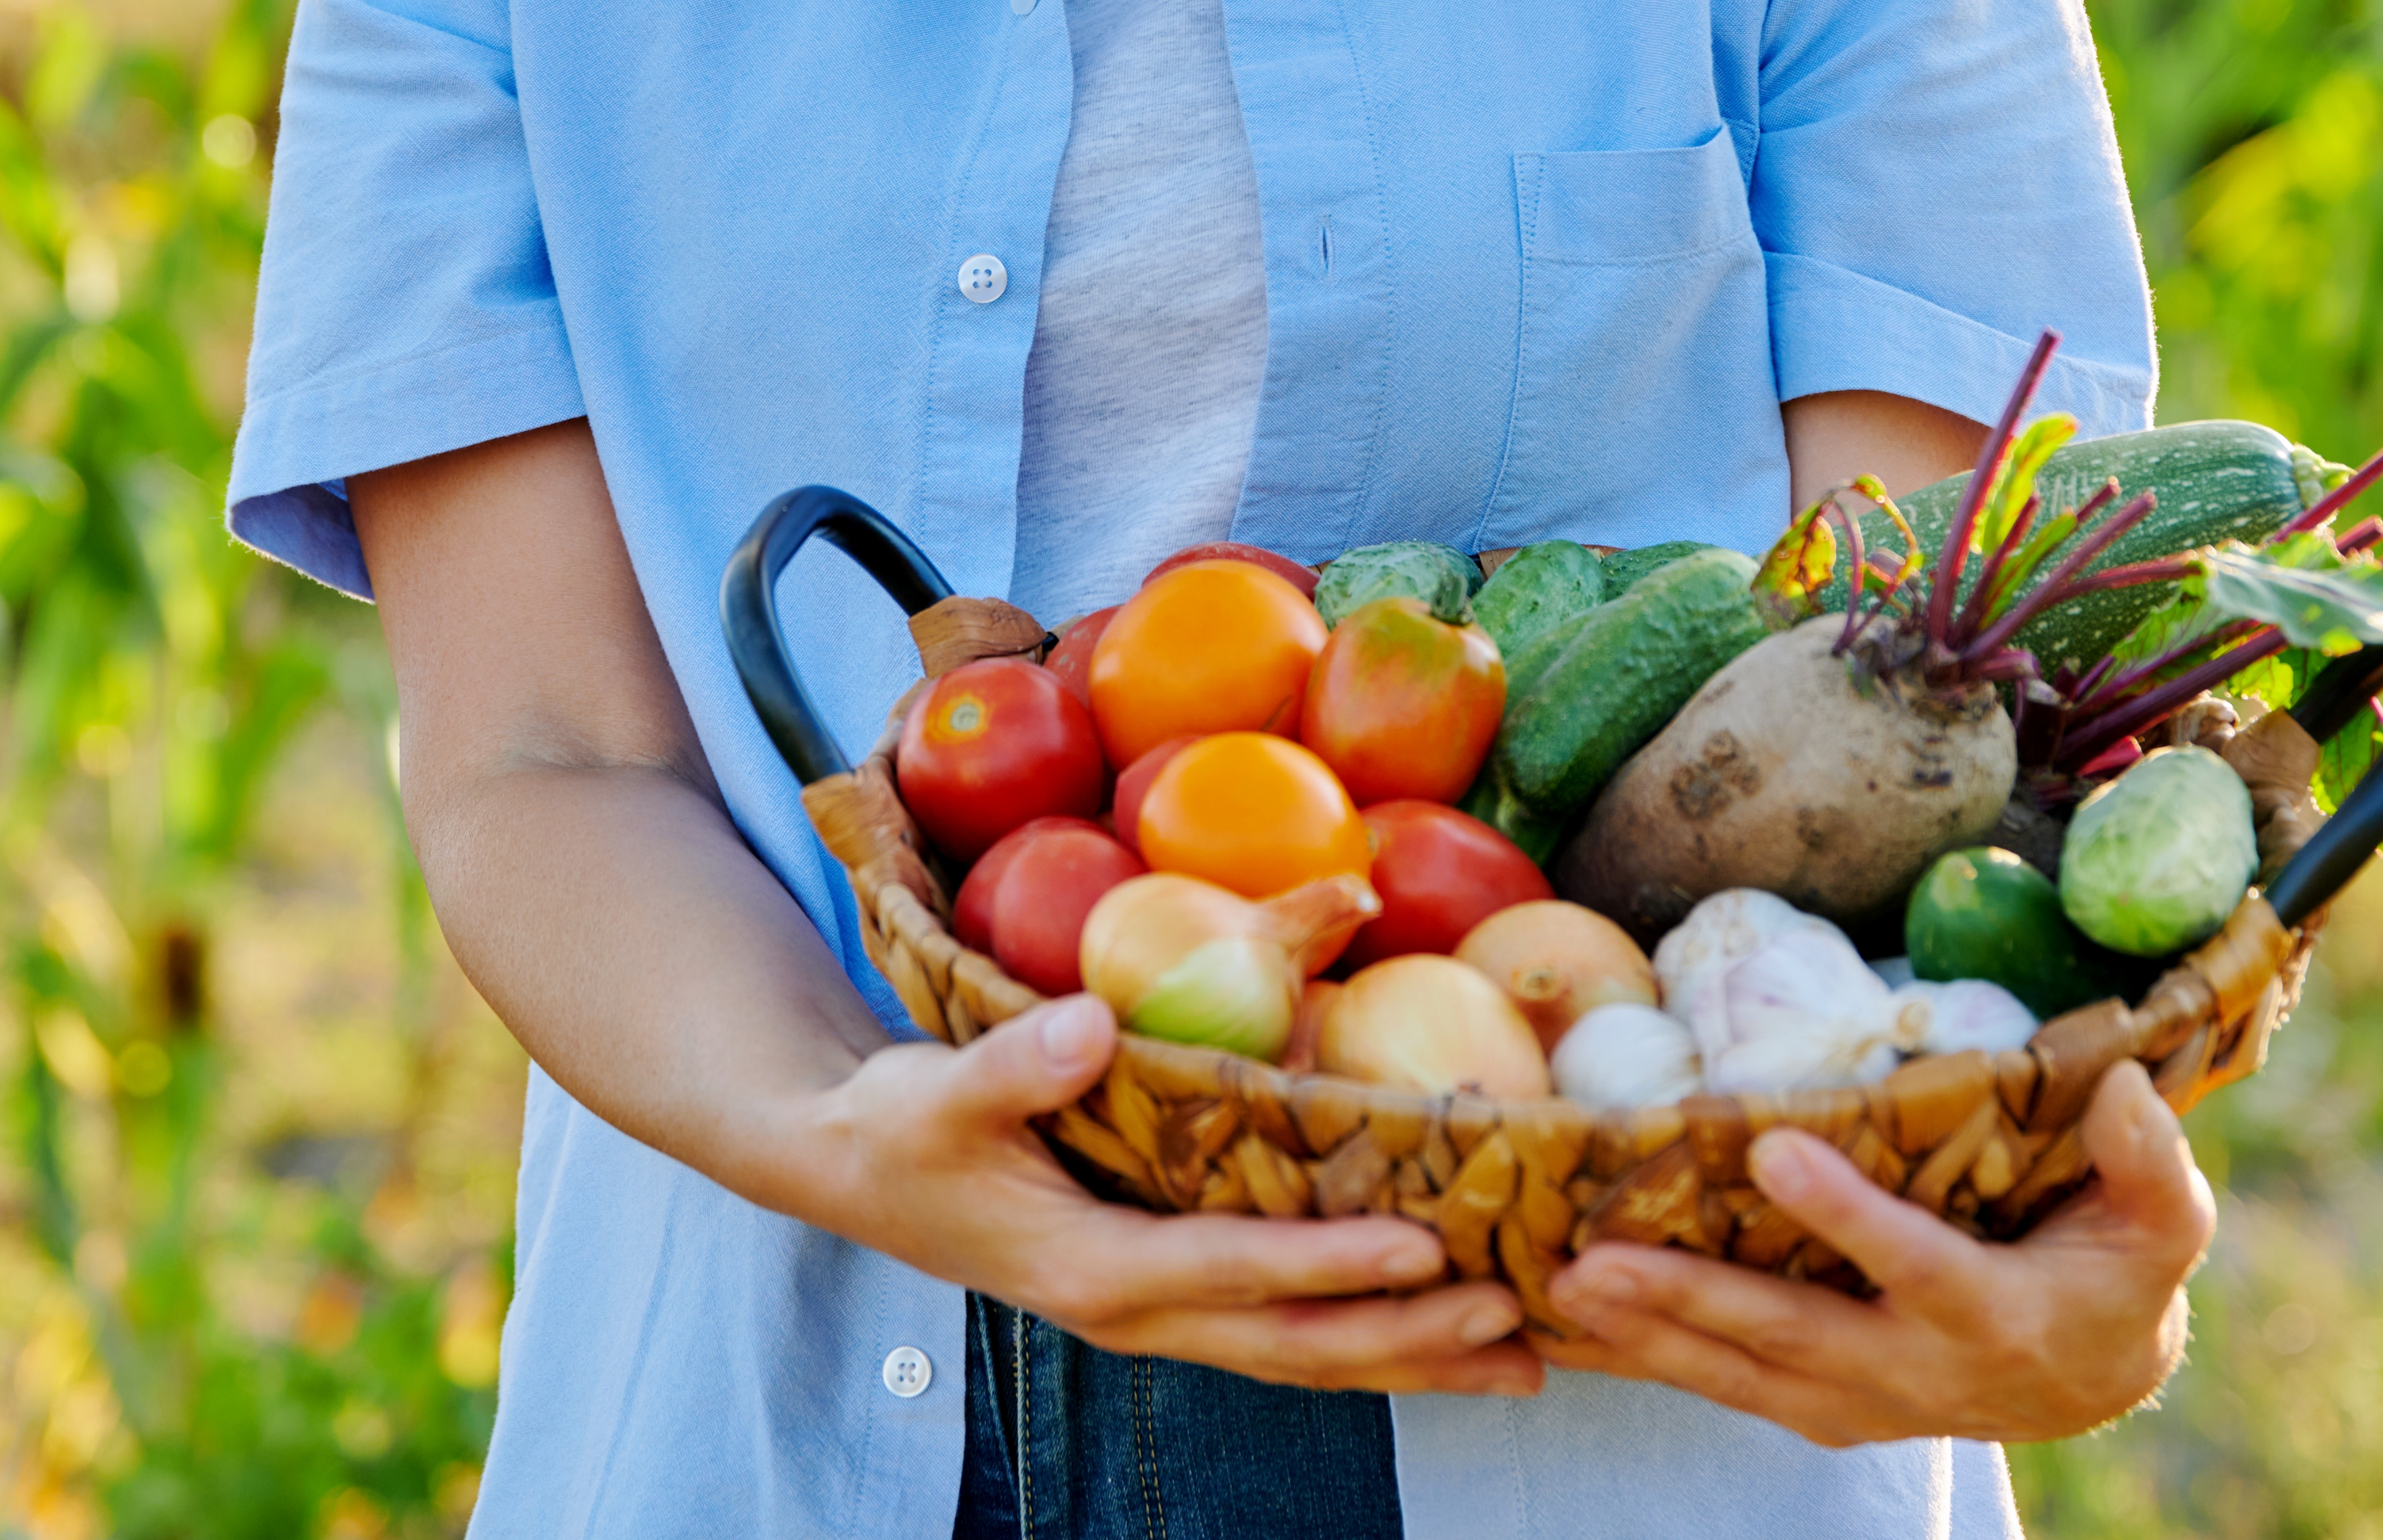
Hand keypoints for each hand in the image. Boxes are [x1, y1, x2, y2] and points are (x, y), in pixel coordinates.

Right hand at [790, 992, 1541, 1397]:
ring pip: (1302, 1355)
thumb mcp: (935, 1091)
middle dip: (1407, 1339)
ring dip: (1411, 1359)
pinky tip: (1439, 1330)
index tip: (1427, 1249)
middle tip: (1516, 1322)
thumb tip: (1095, 1023)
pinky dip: (1368, 1335)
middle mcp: (1135, 1310)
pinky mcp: (1169, 1294)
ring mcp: (1156, 1314)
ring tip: (1522, 1359)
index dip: (1331, 1264)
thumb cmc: (902, 1125)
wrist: (859, 1168)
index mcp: (1090, 1268)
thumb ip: (1013, 1066)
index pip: (1231, 1273)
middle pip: (1292, 1344)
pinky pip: (1283, 1329)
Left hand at [1530, 1059, 2212, 1444]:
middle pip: (1792, 1332)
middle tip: (1597, 1257)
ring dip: (1647, 1336)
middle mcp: (1915, 1370)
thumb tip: (2128, 1085)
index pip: (1910, 1262)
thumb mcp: (2164, 1221)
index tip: (1771, 1145)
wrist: (2089, 1378)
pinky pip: (1723, 1387)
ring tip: (1563, 1289)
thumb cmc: (2119, 1272)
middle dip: (1692, 1297)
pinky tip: (1572, 1327)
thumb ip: (2150, 1161)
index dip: (1844, 1211)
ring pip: (1739, 1372)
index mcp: (1992, 1312)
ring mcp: (1857, 1399)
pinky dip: (1646, 1361)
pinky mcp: (1818, 1407)